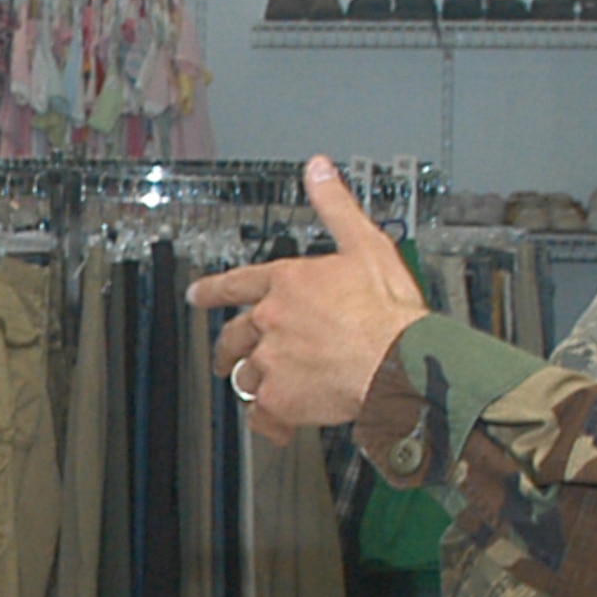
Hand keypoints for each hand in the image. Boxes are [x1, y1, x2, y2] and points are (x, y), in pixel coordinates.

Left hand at [186, 156, 429, 443]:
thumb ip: (335, 206)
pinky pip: (262, 416)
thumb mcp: (365, 244)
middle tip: (224, 356)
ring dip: (253, 382)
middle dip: (227, 346)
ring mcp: (272, 362)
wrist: (399, 362)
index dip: (212, 289)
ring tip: (263, 390)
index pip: (237, 283)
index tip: (197, 295)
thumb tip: (318, 169)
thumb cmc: (388, 310)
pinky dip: (269, 423)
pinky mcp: (281, 400)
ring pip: (246, 376)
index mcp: (287, 283)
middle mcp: (271, 321)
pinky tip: (279, 426)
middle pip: (234, 336)